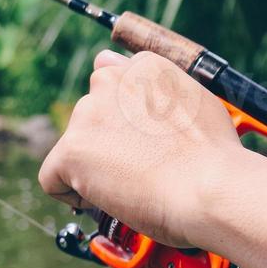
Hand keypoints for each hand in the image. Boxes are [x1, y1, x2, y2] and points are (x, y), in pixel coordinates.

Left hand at [37, 50, 246, 245]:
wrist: (210, 187)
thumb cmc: (213, 156)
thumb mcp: (197, 102)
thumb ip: (158, 88)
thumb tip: (120, 73)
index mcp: (144, 66)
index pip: (113, 82)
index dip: (124, 118)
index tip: (142, 140)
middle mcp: (111, 81)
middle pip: (92, 115)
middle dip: (109, 142)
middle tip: (142, 169)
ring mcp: (89, 114)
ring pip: (76, 145)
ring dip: (94, 167)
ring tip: (133, 187)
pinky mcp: (73, 149)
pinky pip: (52, 177)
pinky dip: (72, 193)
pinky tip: (103, 200)